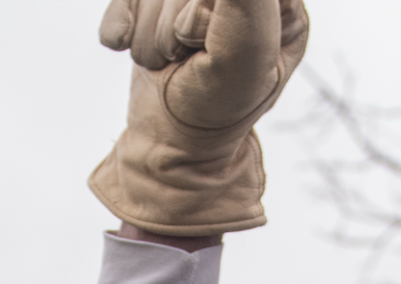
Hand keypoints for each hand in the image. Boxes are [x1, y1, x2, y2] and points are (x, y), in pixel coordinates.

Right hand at [90, 0, 310, 236]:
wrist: (167, 152)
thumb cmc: (214, 114)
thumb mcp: (243, 61)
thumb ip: (247, 3)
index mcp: (280, 3)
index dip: (200, 11)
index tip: (204, 46)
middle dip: (173, 28)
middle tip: (187, 64)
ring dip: (150, 37)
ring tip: (170, 67)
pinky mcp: (154, 2)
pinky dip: (120, 26)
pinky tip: (129, 49)